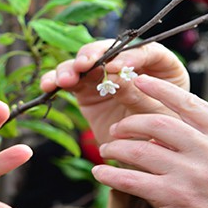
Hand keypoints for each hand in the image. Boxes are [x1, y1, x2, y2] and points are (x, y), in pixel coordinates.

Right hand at [40, 40, 187, 143]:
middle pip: (108, 50)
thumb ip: (136, 95)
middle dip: (92, 55)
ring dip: (70, 68)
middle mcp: (128, 65)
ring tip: (65, 80)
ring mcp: (103, 76)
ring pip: (83, 63)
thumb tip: (114, 77)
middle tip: (84, 65)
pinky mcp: (84, 89)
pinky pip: (67, 80)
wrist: (142, 157)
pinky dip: (54, 81)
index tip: (114, 67)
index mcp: (160, 66)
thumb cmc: (158, 134)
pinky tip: (47, 86)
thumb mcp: (154, 115)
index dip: (127, 55)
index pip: (144, 51)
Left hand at [91, 75, 207, 207]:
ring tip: (106, 149)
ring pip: (139, 151)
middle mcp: (206, 150)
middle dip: (129, 123)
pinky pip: (132, 181)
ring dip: (115, 147)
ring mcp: (189, 173)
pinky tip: (99, 172)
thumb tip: (156, 130)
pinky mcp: (174, 196)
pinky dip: (110, 175)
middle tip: (115, 129)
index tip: (139, 80)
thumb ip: (195, 137)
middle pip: (156, 123)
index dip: (160, 90)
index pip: (187, 103)